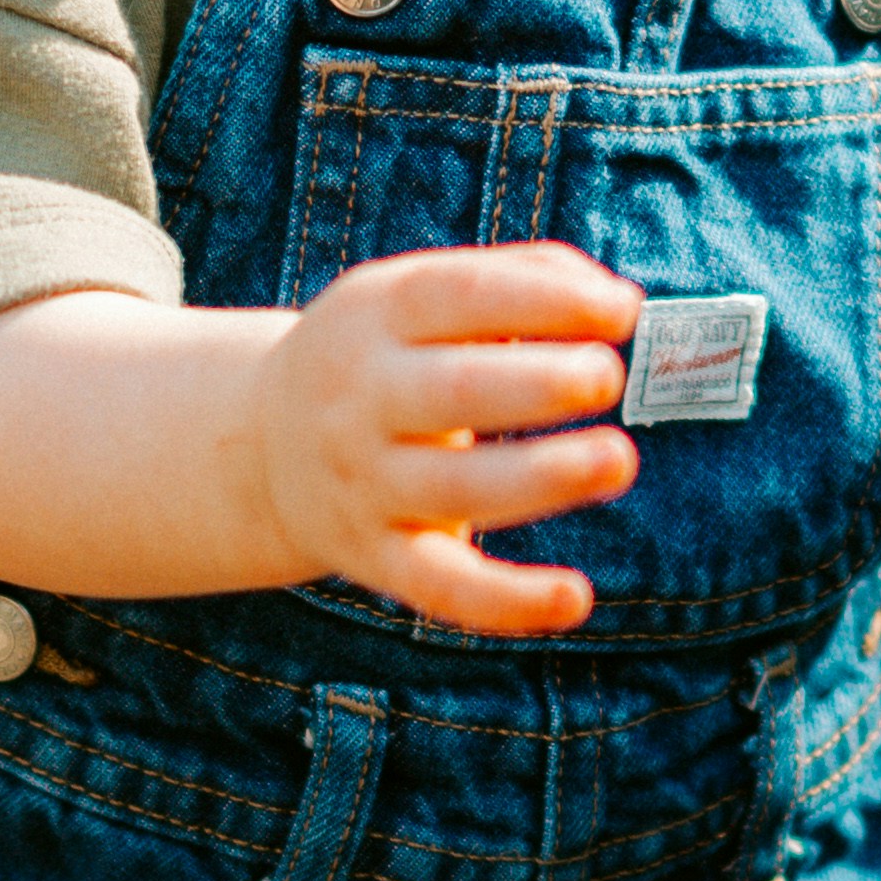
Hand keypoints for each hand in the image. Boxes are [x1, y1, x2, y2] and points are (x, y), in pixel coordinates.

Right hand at [234, 236, 640, 640]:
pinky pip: (443, 587)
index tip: (621, 311)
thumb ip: (519, 280)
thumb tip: (619, 303)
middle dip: (541, 382)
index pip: (461, 296)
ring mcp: (366, 484)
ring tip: (618, 459)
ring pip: (457, 487)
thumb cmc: (385, 356)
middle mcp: (361, 398)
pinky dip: (507, 601)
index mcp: (376, 315)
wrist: (258, 447)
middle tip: (608, 377)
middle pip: (454, 390)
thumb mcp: (415, 293)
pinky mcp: (379, 557)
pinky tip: (575, 599)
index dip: (547, 301)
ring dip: (543, 476)